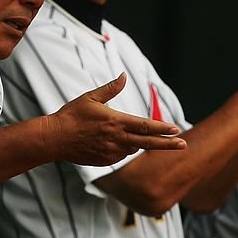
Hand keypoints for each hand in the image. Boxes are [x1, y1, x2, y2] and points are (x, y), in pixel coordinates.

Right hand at [49, 73, 186, 165]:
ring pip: (133, 147)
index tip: (176, 130)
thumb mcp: (91, 98)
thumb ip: (110, 89)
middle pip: (148, 142)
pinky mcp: (105, 161)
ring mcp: (112, 152)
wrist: (54, 139)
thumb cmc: (72, 115)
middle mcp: (117, 139)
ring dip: (138, 142)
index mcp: (116, 121)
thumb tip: (124, 76)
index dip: (162, 128)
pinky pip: (121, 155)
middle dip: (167, 144)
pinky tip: (112, 141)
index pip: (145, 125)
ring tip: (124, 133)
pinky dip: (123, 148)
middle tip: (183, 145)